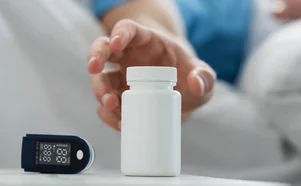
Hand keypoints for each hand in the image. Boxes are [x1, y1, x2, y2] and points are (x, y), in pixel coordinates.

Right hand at [87, 19, 215, 130]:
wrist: (183, 93)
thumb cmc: (189, 74)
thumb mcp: (202, 73)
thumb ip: (205, 77)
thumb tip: (195, 84)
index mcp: (145, 41)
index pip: (127, 30)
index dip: (119, 34)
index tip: (116, 44)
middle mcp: (127, 57)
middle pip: (103, 50)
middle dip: (95, 58)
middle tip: (95, 69)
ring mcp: (120, 78)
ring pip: (100, 79)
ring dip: (99, 90)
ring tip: (111, 104)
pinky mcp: (118, 99)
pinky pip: (105, 105)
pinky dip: (108, 114)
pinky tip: (119, 121)